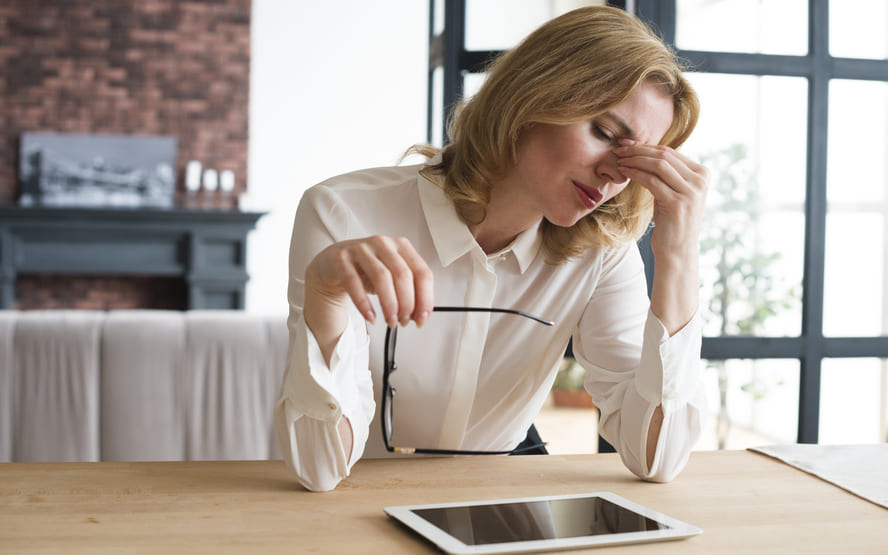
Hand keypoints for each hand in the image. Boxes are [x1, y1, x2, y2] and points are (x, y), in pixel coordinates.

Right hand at [305, 235, 433, 329]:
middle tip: (404, 321)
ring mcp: (361, 249)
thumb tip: (418, 315)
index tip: (422, 318)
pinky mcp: (341, 258)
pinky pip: (354, 282)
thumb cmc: (366, 271)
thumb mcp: (391, 278)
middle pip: (403, 275)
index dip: (425, 298)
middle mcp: (383, 243)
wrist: (332, 264)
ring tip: (390, 321)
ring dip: (389, 305)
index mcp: (401, 246)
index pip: (422, 272)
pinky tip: (371, 317)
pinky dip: (364, 304)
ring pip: (381, 277)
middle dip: (407, 304)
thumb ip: (407, 293)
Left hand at [614, 140, 708, 260]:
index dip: (646, 146)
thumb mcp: (674, 191)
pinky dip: (635, 174)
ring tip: (619, 161)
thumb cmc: (672, 220)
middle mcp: (700, 181)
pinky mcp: (677, 203)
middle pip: (664, 156)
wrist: (677, 250)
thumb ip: (668, 173)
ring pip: (658, 165)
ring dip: (635, 160)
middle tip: (619, 150)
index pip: (671, 152)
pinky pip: (652, 181)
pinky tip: (624, 172)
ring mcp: (691, 192)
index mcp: (702, 174)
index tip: (627, 145)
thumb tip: (645, 150)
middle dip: (638, 150)